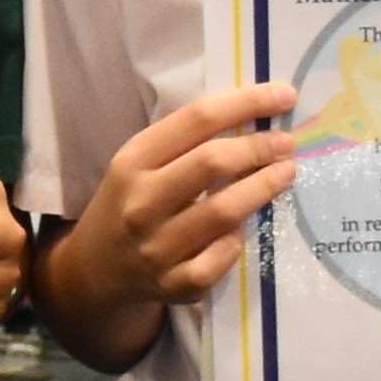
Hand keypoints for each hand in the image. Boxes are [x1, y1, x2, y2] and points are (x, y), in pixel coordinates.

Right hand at [44, 85, 301, 332]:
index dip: (246, 102)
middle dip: (259, 147)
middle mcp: (141, 202)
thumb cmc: (129, 203)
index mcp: (133, 160)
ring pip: (223, 212)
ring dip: (263, 187)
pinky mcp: (172, 285)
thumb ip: (185, 142)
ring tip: (286, 172)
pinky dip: (236, 242)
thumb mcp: (139, 163)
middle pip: (212, 163)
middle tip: (286, 142)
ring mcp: (155, 247)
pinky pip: (218, 260)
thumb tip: (254, 116)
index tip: (283, 95)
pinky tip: (243, 230)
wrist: (94, 269)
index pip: (197, 119)